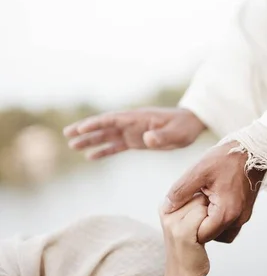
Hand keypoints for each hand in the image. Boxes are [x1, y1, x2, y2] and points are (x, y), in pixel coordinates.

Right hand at [63, 107, 205, 158]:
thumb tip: (147, 139)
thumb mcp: (176, 132)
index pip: (112, 119)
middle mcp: (131, 124)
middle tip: (67, 134)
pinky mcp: (136, 141)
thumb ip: (161, 136)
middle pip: (104, 126)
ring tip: (72, 146)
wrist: (191, 125)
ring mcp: (132, 132)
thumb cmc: (184, 126)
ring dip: (90, 140)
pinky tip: (91, 157)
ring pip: (107, 136)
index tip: (80, 128)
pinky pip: (116, 146)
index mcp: (138, 118)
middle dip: (86, 130)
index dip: (96, 123)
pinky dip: (103, 150)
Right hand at [160, 195, 209, 275]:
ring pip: (202, 203)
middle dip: (207, 207)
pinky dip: (210, 224)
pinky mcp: (183, 232)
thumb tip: (207, 187)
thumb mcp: (184, 222)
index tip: (200, 219)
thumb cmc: (189, 248)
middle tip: (201, 228)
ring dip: (210, 217)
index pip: (191, 188)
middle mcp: (167, 212)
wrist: (183, 275)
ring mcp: (173, 222)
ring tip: (201, 234)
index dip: (203, 201)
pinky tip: (203, 238)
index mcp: (166, 207)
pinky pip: (203, 215)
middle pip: (198, 194)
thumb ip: (190, 205)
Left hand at [165, 142, 264, 244]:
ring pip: (223, 234)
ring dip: (211, 226)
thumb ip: (181, 191)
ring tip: (201, 206)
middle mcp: (238, 218)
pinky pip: (231, 225)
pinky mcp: (246, 210)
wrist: (253, 149)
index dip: (189, 227)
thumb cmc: (227, 158)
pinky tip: (212, 203)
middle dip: (199, 227)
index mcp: (226, 212)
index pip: (202, 236)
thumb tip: (167, 206)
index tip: (182, 215)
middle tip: (190, 209)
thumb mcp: (198, 171)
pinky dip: (220, 220)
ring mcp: (244, 216)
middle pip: (213, 237)